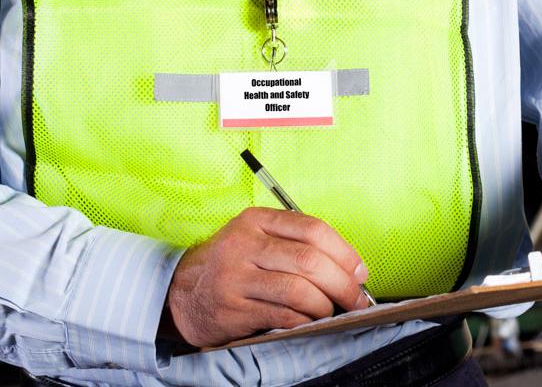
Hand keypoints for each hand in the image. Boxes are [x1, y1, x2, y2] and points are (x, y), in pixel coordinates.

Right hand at [161, 207, 370, 347]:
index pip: (312, 229)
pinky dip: (304, 320)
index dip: (344, 252)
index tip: (359, 271)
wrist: (182, 293)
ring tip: (330, 310)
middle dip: (342, 283)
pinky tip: (308, 321)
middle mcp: (244, 245)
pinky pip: (282, 315)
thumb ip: (294, 243)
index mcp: (256, 220)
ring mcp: (236, 278)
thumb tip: (349, 267)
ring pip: (298, 290)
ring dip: (324, 305)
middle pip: (309, 260)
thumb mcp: (255, 238)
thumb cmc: (232, 265)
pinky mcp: (233, 309)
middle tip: (355, 298)